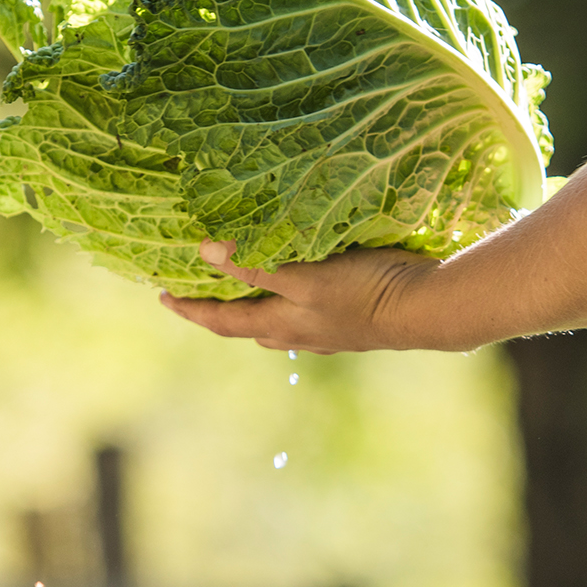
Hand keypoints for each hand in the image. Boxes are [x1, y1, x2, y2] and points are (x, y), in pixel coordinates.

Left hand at [161, 240, 442, 353]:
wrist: (425, 309)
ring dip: (256, 310)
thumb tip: (205, 251)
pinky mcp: (353, 322)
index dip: (190, 309)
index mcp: (281, 324)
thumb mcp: (304, 275)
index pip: (221, 320)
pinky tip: (305, 291)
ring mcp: (327, 332)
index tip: (161, 296)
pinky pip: (309, 316)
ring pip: (278, 324)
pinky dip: (292, 304)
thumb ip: (256, 266)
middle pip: (246, 326)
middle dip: (220, 312)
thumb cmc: (362, 291)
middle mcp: (299, 334)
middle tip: (199, 292)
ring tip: (246, 291)